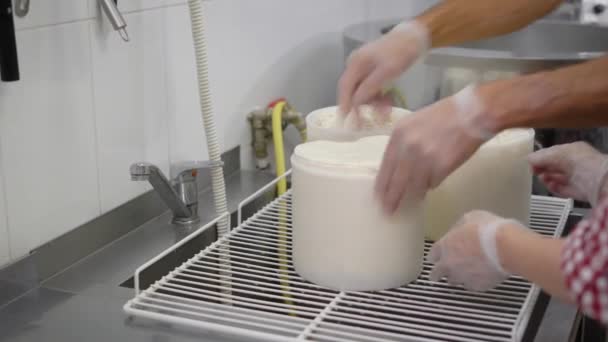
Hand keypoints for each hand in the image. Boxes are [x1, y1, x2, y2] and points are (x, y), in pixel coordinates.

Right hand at [338, 21, 428, 116]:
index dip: (344, 105)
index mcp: (356, 63)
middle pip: (353, 90)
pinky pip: (373, 87)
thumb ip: (369, 87)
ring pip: (364, 91)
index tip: (346, 121)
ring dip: (373, 102)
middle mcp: (357, 65)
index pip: (344, 87)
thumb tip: (355, 102)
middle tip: (365, 122)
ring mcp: (365, 68)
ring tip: (385, 112)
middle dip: (361, 106)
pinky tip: (388, 102)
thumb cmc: (400, 52)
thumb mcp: (387, 71)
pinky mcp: (375, 70)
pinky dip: (379, 96)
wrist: (414, 37)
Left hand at [375, 86, 491, 213]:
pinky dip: (432, 185)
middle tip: (388, 211)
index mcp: (398, 135)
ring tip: (411, 202)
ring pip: (413, 186)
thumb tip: (396, 167)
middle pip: (395, 182)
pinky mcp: (442, 167)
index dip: (382, 185)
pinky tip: (433, 182)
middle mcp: (408, 147)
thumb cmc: (444, 115)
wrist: (472, 113)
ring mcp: (424, 159)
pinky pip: (432, 184)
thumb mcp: (414, 123)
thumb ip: (403, 143)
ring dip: (412, 195)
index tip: (378, 197)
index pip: (384, 167)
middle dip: (391, 199)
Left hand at [428, 210, 522, 291]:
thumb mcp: (470, 218)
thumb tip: (460, 230)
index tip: (436, 257)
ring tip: (465, 272)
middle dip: (438, 273)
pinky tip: (481, 276)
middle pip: (436, 274)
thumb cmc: (489, 229)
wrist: (507, 248)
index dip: (435, 256)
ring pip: (454, 281)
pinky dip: (475, 282)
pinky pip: (472, 286)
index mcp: (445, 246)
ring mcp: (462, 277)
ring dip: (457, 277)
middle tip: (441, 274)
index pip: (432, 255)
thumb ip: (460, 227)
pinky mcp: (478, 286)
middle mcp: (449, 264)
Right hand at [528, 141, 607, 204]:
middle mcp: (577, 164)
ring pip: (558, 178)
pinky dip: (555, 188)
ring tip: (542, 178)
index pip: (554, 153)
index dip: (542, 157)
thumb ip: (540, 156)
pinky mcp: (579, 192)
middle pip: (555, 166)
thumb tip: (528, 159)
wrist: (599, 181)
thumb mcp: (557, 154)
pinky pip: (563, 190)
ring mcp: (578, 179)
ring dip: (547, 178)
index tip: (531, 162)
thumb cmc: (580, 162)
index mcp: (574, 151)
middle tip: (534, 171)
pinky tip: (549, 185)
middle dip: (544, 168)